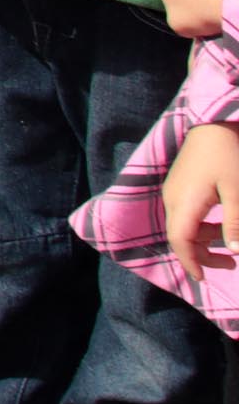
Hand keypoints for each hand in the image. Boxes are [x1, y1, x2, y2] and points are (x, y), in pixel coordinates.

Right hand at [168, 123, 238, 277]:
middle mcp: (172, 199)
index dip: (191, 263)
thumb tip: (235, 252)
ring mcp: (173, 191)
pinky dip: (200, 226)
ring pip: (182, 226)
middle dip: (200, 255)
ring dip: (202, 240)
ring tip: (229, 243)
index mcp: (184, 203)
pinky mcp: (179, 184)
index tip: (203, 280)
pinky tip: (220, 223)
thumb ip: (235, 223)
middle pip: (179, 237)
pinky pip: (185, 214)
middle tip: (230, 265)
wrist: (214, 123)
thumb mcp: (237, 192)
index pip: (180, 242)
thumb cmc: (228, 156)